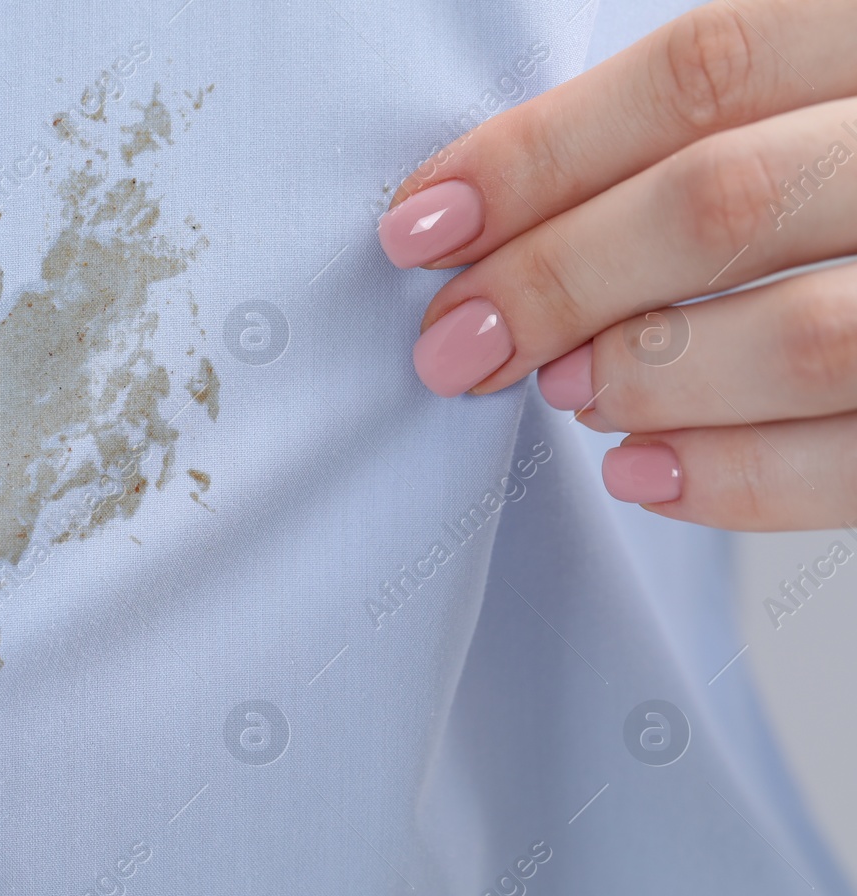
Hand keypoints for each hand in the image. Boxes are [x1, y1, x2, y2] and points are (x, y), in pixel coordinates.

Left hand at [378, 0, 856, 529]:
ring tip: (564, 393)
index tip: (420, 224)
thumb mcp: (826, 99)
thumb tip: (496, 221)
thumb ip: (715, 130)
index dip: (538, 156)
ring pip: (807, 337)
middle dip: (555, 282)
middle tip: (455, 342)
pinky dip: (737, 480)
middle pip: (723, 202)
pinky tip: (640, 474)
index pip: (700, 74)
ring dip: (647, 376)